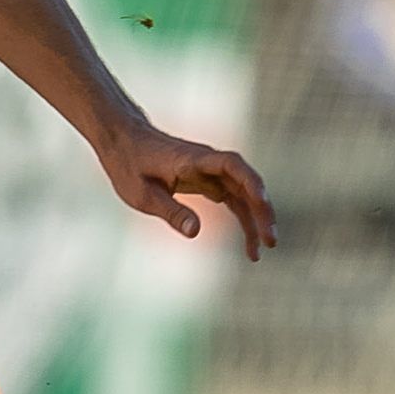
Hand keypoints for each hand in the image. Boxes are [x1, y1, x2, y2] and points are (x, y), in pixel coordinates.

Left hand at [96, 123, 278, 259]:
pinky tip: (249, 244)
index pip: (231, 165)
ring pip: (244, 195)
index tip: (262, 200)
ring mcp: (211, 172)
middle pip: (246, 183)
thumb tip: (197, 232)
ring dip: (256, 220)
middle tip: (270, 241)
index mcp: (192, 160)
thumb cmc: (129, 164)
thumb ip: (170, 211)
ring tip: (262, 251)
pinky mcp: (208, 182)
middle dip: (262, 211)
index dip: (250, 181)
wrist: (124, 142)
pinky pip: (233, 201)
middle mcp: (208, 163)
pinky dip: (243, 220)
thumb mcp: (142, 194)